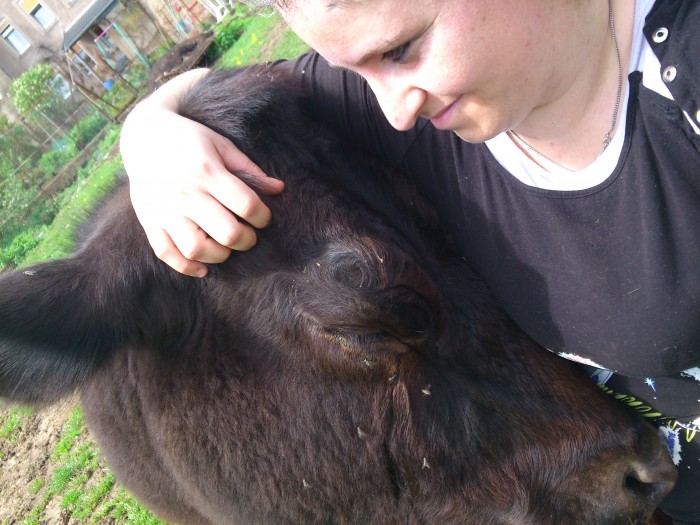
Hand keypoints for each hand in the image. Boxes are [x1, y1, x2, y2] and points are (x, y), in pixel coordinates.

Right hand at [120, 69, 284, 276]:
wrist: (143, 135)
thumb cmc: (189, 139)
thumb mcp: (221, 145)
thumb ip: (249, 169)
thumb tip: (279, 189)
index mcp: (206, 171)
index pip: (246, 205)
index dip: (262, 216)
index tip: (263, 217)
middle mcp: (185, 193)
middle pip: (226, 232)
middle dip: (246, 240)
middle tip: (249, 236)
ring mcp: (165, 209)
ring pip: (197, 249)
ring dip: (220, 256)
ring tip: (227, 248)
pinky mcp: (149, 221)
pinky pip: (166, 253)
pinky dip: (186, 267)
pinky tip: (203, 267)